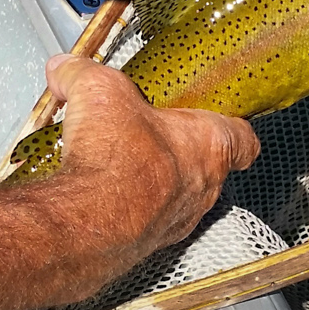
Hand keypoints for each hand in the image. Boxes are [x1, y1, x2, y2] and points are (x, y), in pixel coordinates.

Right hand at [45, 53, 258, 275]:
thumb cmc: (117, 161)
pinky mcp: (149, 241)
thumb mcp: (97, 90)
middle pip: (206, 165)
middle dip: (177, 148)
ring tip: (118, 162)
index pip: (242, 137)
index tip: (218, 117)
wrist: (91, 222)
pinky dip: (128, 206)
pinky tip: (99, 191)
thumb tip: (66, 68)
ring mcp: (178, 218)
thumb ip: (82, 73)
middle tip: (149, 132)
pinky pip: (146, 219)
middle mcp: (203, 186)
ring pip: (177, 195)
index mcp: (209, 144)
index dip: (230, 125)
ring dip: (153, 180)